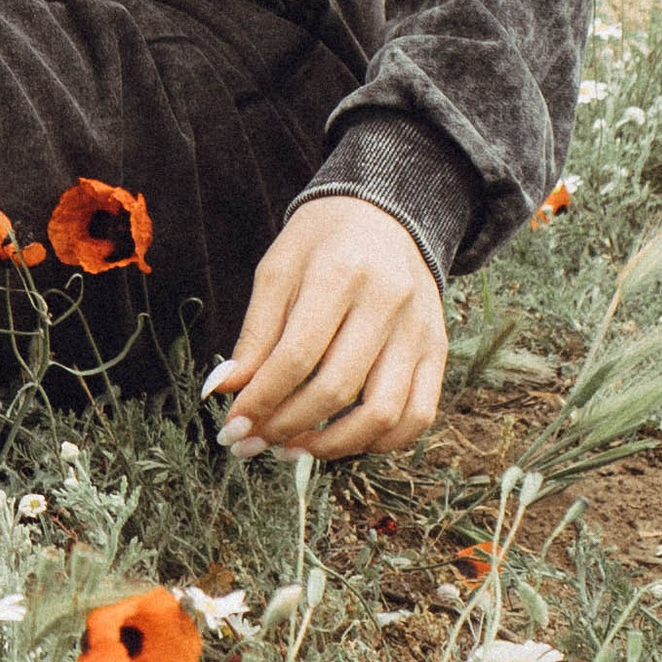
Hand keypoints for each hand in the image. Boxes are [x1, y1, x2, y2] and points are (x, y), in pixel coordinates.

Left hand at [205, 196, 445, 460]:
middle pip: (336, 388)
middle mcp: (388, 302)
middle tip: (253, 442)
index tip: (232, 424)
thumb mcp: (278, 270)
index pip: (297, 355)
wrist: (386, 212)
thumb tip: (224, 390)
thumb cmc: (322, 242)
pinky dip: (380, 443)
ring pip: (383, 413)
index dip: (261, 398)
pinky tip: (342, 440)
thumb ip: (255, 333)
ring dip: (333, 445)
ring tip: (293, 449)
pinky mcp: (438, 350)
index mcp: (341, 272)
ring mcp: (419, 330)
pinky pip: (418, 416)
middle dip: (286, 426)